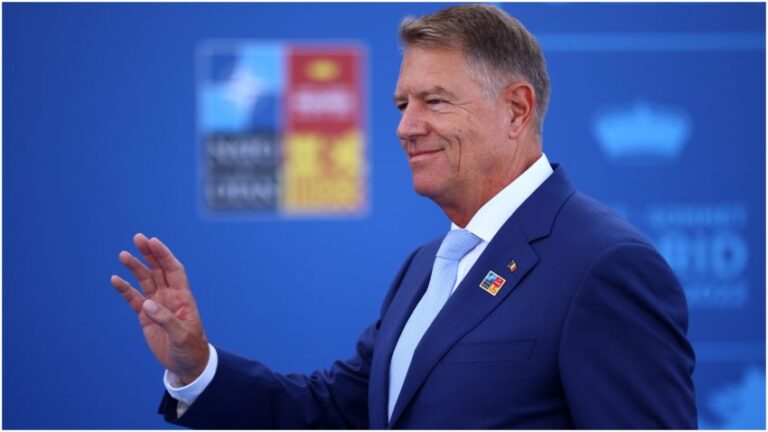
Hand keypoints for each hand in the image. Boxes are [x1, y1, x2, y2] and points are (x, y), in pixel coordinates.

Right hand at [111, 233, 209, 384]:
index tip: (153, 241)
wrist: (186, 363)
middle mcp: (169, 297)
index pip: (173, 270)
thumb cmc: (190, 348)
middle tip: (137, 238)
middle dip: (149, 254)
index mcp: (183, 297)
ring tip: (123, 254)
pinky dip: (125, 289)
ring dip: (135, 268)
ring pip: (145, 281)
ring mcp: (157, 305)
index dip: (164, 255)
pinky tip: (115, 280)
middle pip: (158, 270)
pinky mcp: (146, 316)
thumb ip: (166, 320)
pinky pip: (134, 299)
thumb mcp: (182, 335)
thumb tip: (148, 305)